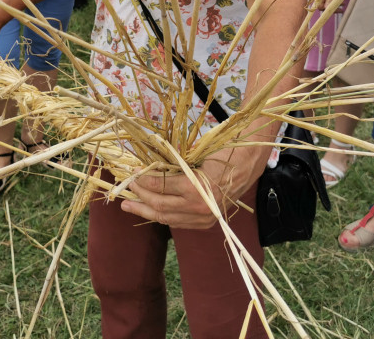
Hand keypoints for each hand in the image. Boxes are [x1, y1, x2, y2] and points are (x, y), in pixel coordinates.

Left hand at [122, 147, 264, 229]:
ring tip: (129, 205)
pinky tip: (151, 210)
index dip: (143, 180)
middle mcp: (198, 208)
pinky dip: (163, 216)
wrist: (250, 163)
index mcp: (194, 189)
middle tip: (124, 190)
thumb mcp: (196, 154)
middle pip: (159, 206)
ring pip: (166, 218)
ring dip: (145, 211)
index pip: (159, 187)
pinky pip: (179, 222)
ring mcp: (203, 218)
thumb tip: (149, 166)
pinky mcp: (206, 222)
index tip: (132, 172)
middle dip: (139, 197)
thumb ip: (173, 164)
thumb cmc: (223, 152)